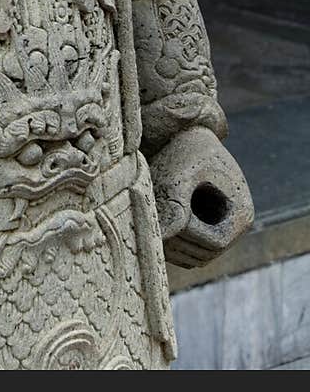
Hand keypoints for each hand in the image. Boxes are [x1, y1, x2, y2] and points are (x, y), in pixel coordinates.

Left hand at [149, 125, 253, 267]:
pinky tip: (153, 219)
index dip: (187, 234)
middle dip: (176, 241)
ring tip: (151, 217)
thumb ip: (175, 203)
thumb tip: (165, 236)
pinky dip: (168, 241)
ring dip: (170, 245)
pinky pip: (185, 249)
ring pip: (193, 256)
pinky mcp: (202, 229)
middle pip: (204, 254)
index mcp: (240, 212)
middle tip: (152, 219)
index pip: (214, 242)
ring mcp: (218, 230)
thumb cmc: (186, 150)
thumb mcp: (181, 173)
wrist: (185, 135)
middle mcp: (234, 227)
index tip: (164, 214)